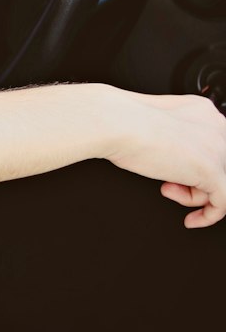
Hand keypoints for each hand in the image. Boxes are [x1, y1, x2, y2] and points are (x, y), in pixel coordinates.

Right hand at [107, 91, 225, 226]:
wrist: (116, 124)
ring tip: (166, 188)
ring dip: (192, 195)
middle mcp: (215, 126)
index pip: (212, 145)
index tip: (180, 174)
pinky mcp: (211, 170)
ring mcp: (216, 148)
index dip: (193, 164)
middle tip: (168, 182)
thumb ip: (172, 136)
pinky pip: (222, 203)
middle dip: (193, 179)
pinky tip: (192, 220)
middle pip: (217, 164)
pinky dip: (208, 216)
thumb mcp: (154, 125)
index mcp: (202, 111)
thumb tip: (173, 158)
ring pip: (220, 183)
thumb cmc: (122, 122)